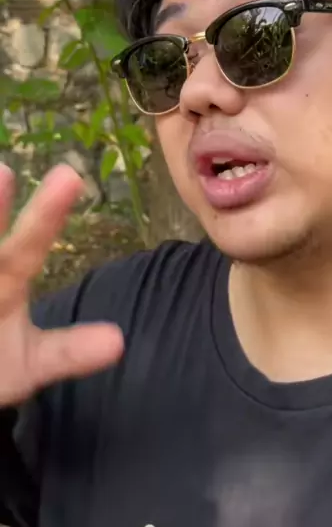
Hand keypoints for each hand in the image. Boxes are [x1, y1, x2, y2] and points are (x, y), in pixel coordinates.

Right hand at [0, 164, 123, 407]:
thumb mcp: (26, 364)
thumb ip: (67, 351)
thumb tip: (117, 342)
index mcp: (6, 282)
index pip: (24, 248)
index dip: (45, 217)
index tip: (68, 176)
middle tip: (3, 170)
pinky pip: (11, 326)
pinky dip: (38, 322)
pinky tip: (74, 312)